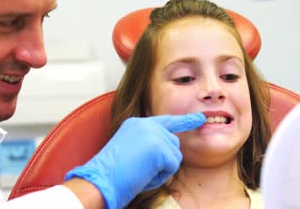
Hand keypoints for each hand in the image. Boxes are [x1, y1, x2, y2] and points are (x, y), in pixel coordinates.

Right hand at [64, 113, 205, 208]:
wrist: (100, 179)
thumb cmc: (111, 173)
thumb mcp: (129, 150)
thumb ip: (147, 144)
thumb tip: (169, 150)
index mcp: (136, 123)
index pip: (165, 121)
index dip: (184, 122)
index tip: (199, 119)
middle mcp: (146, 124)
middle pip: (173, 143)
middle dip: (164, 161)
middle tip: (140, 168)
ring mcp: (153, 133)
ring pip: (175, 155)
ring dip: (161, 169)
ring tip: (139, 171)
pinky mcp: (159, 146)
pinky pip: (172, 166)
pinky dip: (160, 176)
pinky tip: (143, 174)